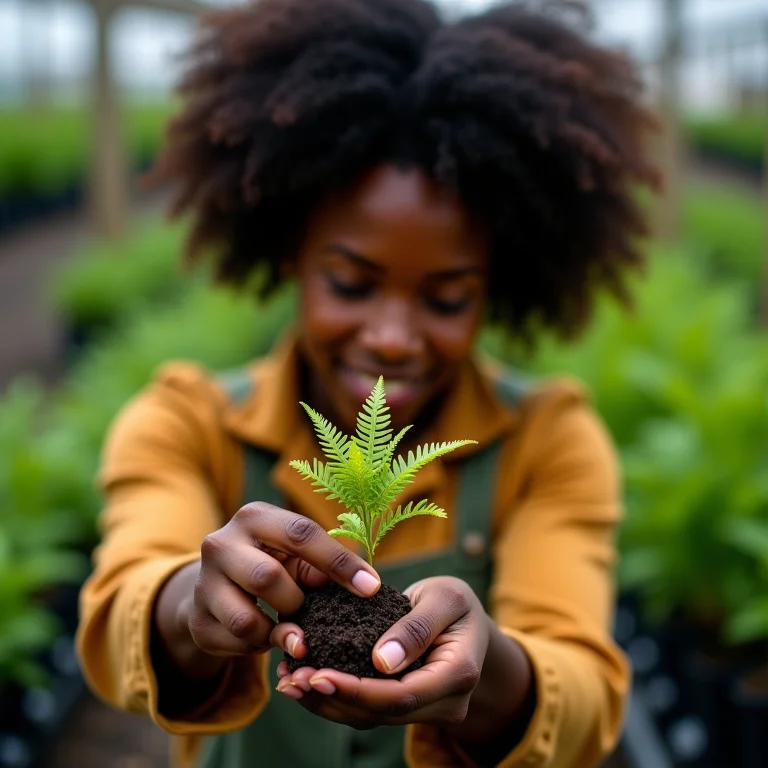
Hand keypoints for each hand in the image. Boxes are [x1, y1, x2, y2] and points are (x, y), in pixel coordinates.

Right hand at [184, 501, 380, 659]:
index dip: (339, 562)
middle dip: (296, 602)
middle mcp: (221, 543)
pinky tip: (267, 637)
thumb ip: (322, 567)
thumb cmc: (272, 564)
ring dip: (279, 632)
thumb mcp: (295, 557)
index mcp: (254, 518)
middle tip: (308, 611)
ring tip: (293, 631)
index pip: (301, 534)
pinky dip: (261, 647)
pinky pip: (237, 646)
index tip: (371, 588)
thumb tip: (363, 586)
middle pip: (267, 578)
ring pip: (248, 620)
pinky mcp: (197, 621)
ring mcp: (203, 583)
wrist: (217, 588)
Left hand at [270, 576, 490, 728]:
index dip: (357, 690)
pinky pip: (368, 708)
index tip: (317, 674)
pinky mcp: (405, 707)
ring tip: (288, 680)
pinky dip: (335, 696)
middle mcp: (445, 703)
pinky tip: (303, 679)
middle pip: (382, 713)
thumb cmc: (456, 602)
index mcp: (458, 674)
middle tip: (291, 679)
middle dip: (333, 698)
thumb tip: (382, 662)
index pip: (402, 696)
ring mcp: (426, 710)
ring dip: (326, 702)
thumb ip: (417, 627)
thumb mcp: (444, 598)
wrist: (466, 620)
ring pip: (371, 717)